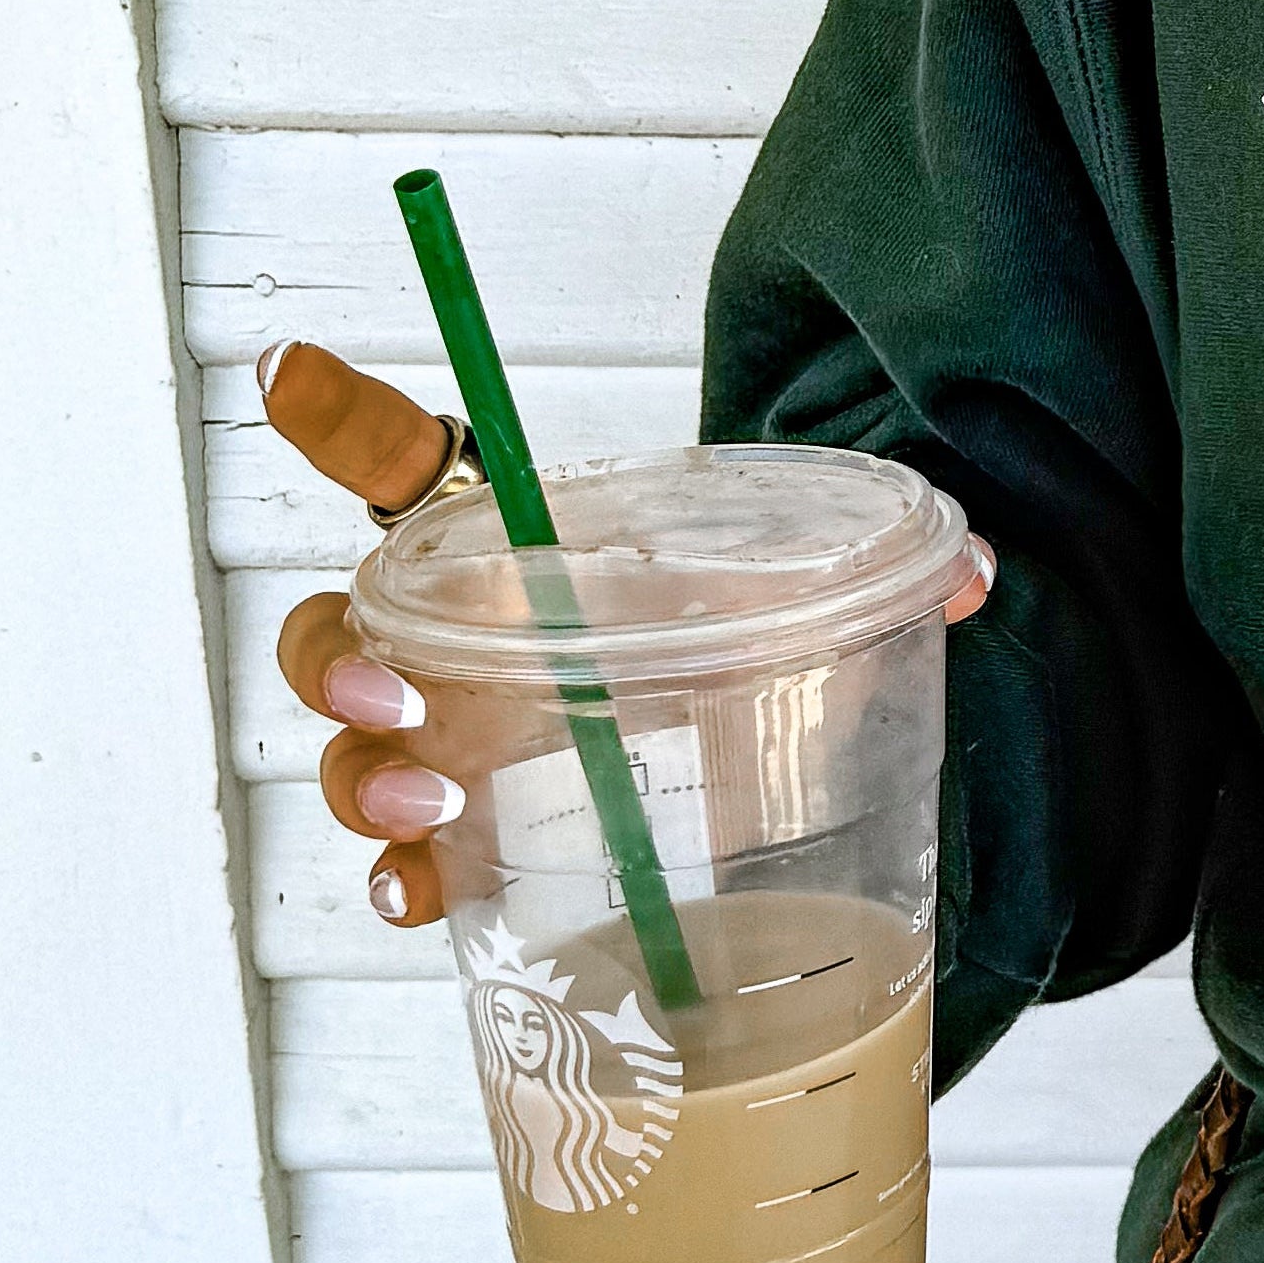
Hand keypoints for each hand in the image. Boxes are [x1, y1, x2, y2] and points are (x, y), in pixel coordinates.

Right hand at [257, 340, 993, 934]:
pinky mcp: (481, 846)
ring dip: (362, 779)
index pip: (408, 467)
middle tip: (395, 696)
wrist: (770, 774)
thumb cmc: (746, 650)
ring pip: (351, 753)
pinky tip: (427, 893)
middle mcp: (464, 647)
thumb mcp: (800, 590)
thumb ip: (875, 561)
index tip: (289, 369)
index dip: (341, 417)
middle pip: (337, 631)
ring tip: (433, 802)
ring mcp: (457, 749)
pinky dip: (404, 880)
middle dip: (334, 661)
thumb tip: (974, 568)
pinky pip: (405, 864)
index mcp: (522, 552)